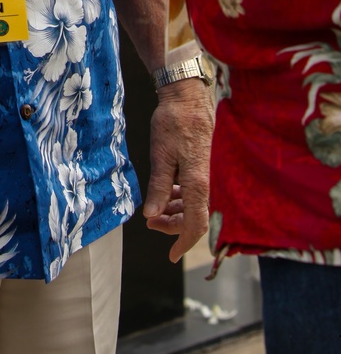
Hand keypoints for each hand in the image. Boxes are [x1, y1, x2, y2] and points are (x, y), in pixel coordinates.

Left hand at [142, 78, 213, 261]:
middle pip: (193, 218)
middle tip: (149, 222)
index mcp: (197, 183)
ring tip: (154, 210)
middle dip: (172, 226)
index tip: (171, 256)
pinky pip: (192, 192)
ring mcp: (203, 175)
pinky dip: (178, 198)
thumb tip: (152, 215)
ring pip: (192, 206)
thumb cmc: (174, 123)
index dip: (183, 242)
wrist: (188, 97)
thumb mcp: (161, 155)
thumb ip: (158, 187)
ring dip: (174, 212)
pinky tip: (164, 193)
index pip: (195, 224)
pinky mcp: (200, 167)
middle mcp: (204, 182)